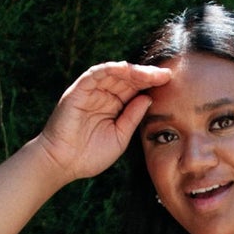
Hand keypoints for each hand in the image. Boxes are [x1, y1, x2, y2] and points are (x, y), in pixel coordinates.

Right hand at [37, 61, 173, 181]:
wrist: (63, 163)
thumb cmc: (89, 155)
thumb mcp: (119, 137)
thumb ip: (132, 117)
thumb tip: (148, 98)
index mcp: (114, 106)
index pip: (135, 90)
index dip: (151, 85)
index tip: (169, 83)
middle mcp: (103, 95)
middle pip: (128, 79)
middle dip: (147, 75)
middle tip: (166, 74)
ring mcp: (91, 91)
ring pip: (114, 73)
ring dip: (133, 71)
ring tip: (151, 73)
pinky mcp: (78, 90)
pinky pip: (96, 74)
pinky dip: (111, 69)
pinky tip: (127, 69)